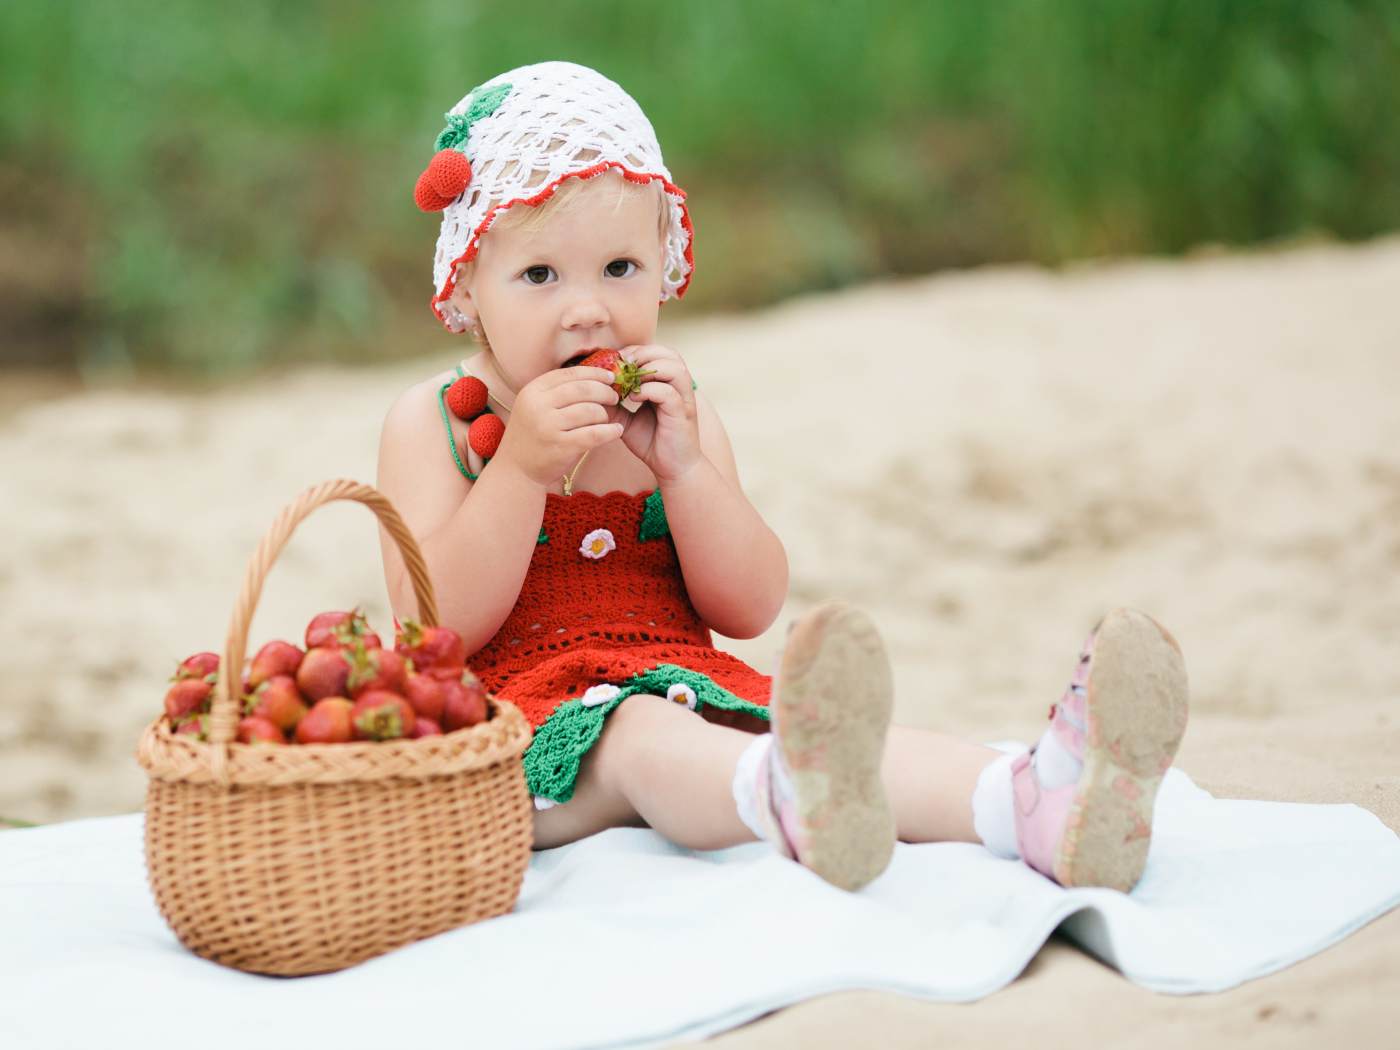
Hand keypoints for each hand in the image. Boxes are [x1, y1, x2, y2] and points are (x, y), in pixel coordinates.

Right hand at [490, 367, 622, 487]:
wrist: (515, 470)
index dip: (594, 373)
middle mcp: (538, 406)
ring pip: (590, 411)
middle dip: (604, 391)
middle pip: (582, 389)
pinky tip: (617, 431)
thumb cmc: (531, 435)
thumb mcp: (533, 406)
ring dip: (605, 413)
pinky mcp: (560, 447)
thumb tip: (593, 376)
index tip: (610, 377)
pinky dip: (610, 431)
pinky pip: (594, 435)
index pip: (570, 374)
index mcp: (532, 391)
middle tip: (614, 397)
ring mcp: (548, 427)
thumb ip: (556, 392)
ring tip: (608, 418)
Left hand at [611, 344, 702, 481]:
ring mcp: (684, 399)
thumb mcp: (627, 419)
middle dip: (642, 354)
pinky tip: (634, 399)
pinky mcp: (683, 413)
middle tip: (621, 367)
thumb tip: (592, 391)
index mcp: (667, 383)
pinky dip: (649, 390)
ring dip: (649, 369)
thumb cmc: (652, 442)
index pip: (657, 352)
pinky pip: (668, 392)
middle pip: (668, 353)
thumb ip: (614, 404)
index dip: (636, 351)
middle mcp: (679, 387)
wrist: (672, 469)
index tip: (615, 362)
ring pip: (674, 367)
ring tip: (629, 382)